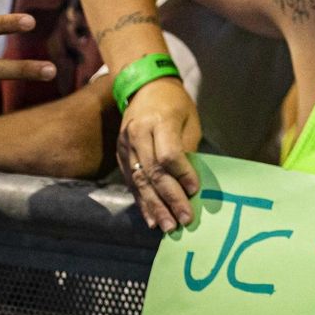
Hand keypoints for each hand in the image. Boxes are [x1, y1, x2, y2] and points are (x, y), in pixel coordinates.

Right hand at [117, 77, 200, 232]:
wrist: (144, 87)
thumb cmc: (175, 104)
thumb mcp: (189, 120)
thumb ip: (187, 149)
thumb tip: (190, 183)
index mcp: (158, 121)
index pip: (168, 155)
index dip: (182, 175)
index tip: (195, 191)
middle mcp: (137, 134)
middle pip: (153, 173)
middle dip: (169, 199)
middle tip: (183, 220)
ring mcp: (124, 145)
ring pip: (139, 181)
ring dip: (154, 206)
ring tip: (166, 226)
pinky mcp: (119, 154)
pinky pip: (131, 182)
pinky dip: (141, 201)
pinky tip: (150, 217)